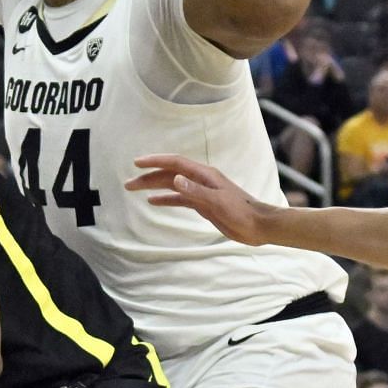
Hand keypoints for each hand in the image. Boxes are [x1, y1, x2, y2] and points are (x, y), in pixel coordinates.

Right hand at [128, 155, 276, 245]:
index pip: (175, 163)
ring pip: (172, 186)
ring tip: (135, 190)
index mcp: (204, 175)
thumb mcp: (217, 202)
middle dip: (148, 177)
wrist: (259, 226)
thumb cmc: (242, 212)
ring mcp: (202, 192)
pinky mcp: (203, 204)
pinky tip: (153, 202)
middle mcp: (201, 180)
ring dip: (154, 187)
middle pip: (170, 174)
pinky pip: (180, 199)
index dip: (155, 162)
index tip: (137, 164)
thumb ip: (196, 191)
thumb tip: (175, 179)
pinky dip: (166, 199)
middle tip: (128, 183)